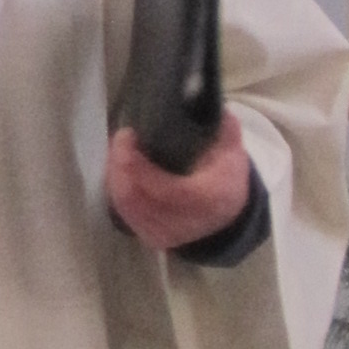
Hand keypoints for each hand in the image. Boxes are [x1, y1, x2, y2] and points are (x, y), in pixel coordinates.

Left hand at [106, 112, 253, 251]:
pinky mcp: (152, 237)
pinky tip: (118, 169)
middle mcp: (185, 222)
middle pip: (138, 197)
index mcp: (208, 200)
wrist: (227, 218)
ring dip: (116, 175)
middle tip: (120, 140)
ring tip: (118, 150)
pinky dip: (117, 188)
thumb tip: (218, 110)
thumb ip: (225, 132)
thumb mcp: (232, 153)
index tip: (128, 136)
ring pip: (127, 205)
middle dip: (121, 165)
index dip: (140, 166)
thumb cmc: (225, 179)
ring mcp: (166, 234)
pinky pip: (125, 213)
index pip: (167, 189)